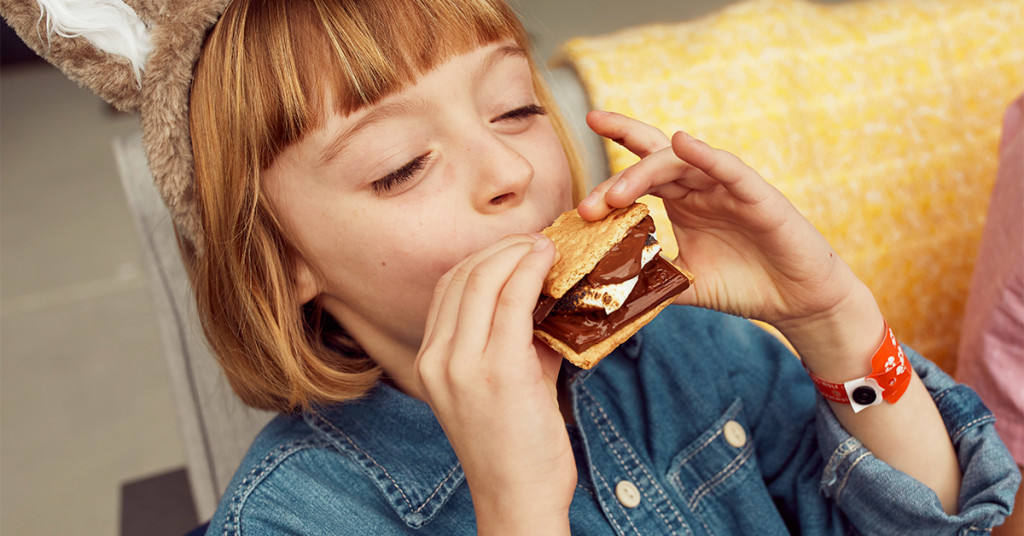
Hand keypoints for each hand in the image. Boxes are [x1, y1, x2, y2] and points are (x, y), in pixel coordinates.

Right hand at [414, 234, 573, 534]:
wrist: (518, 499)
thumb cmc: (516, 446)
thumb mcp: (505, 383)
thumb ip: (517, 339)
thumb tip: (546, 297)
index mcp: (430, 362)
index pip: (447, 289)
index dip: (482, 259)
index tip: (516, 249)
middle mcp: (437, 360)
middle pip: (461, 276)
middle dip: (502, 248)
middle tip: (537, 241)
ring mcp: (462, 365)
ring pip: (484, 279)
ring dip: (518, 252)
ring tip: (546, 247)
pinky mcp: (498, 370)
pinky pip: (513, 300)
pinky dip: (532, 271)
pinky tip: (550, 263)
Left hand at [578, 111, 868, 331]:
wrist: (797, 301)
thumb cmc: (745, 285)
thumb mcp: (684, 284)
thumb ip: (648, 280)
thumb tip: (602, 292)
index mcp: (682, 201)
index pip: (639, 175)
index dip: (609, 176)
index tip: (577, 195)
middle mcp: (701, 186)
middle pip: (654, 157)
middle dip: (620, 150)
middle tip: (589, 171)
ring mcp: (728, 186)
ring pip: (682, 162)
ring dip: (645, 172)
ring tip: (616, 195)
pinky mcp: (758, 195)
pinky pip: (729, 167)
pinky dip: (706, 154)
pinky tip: (683, 143)